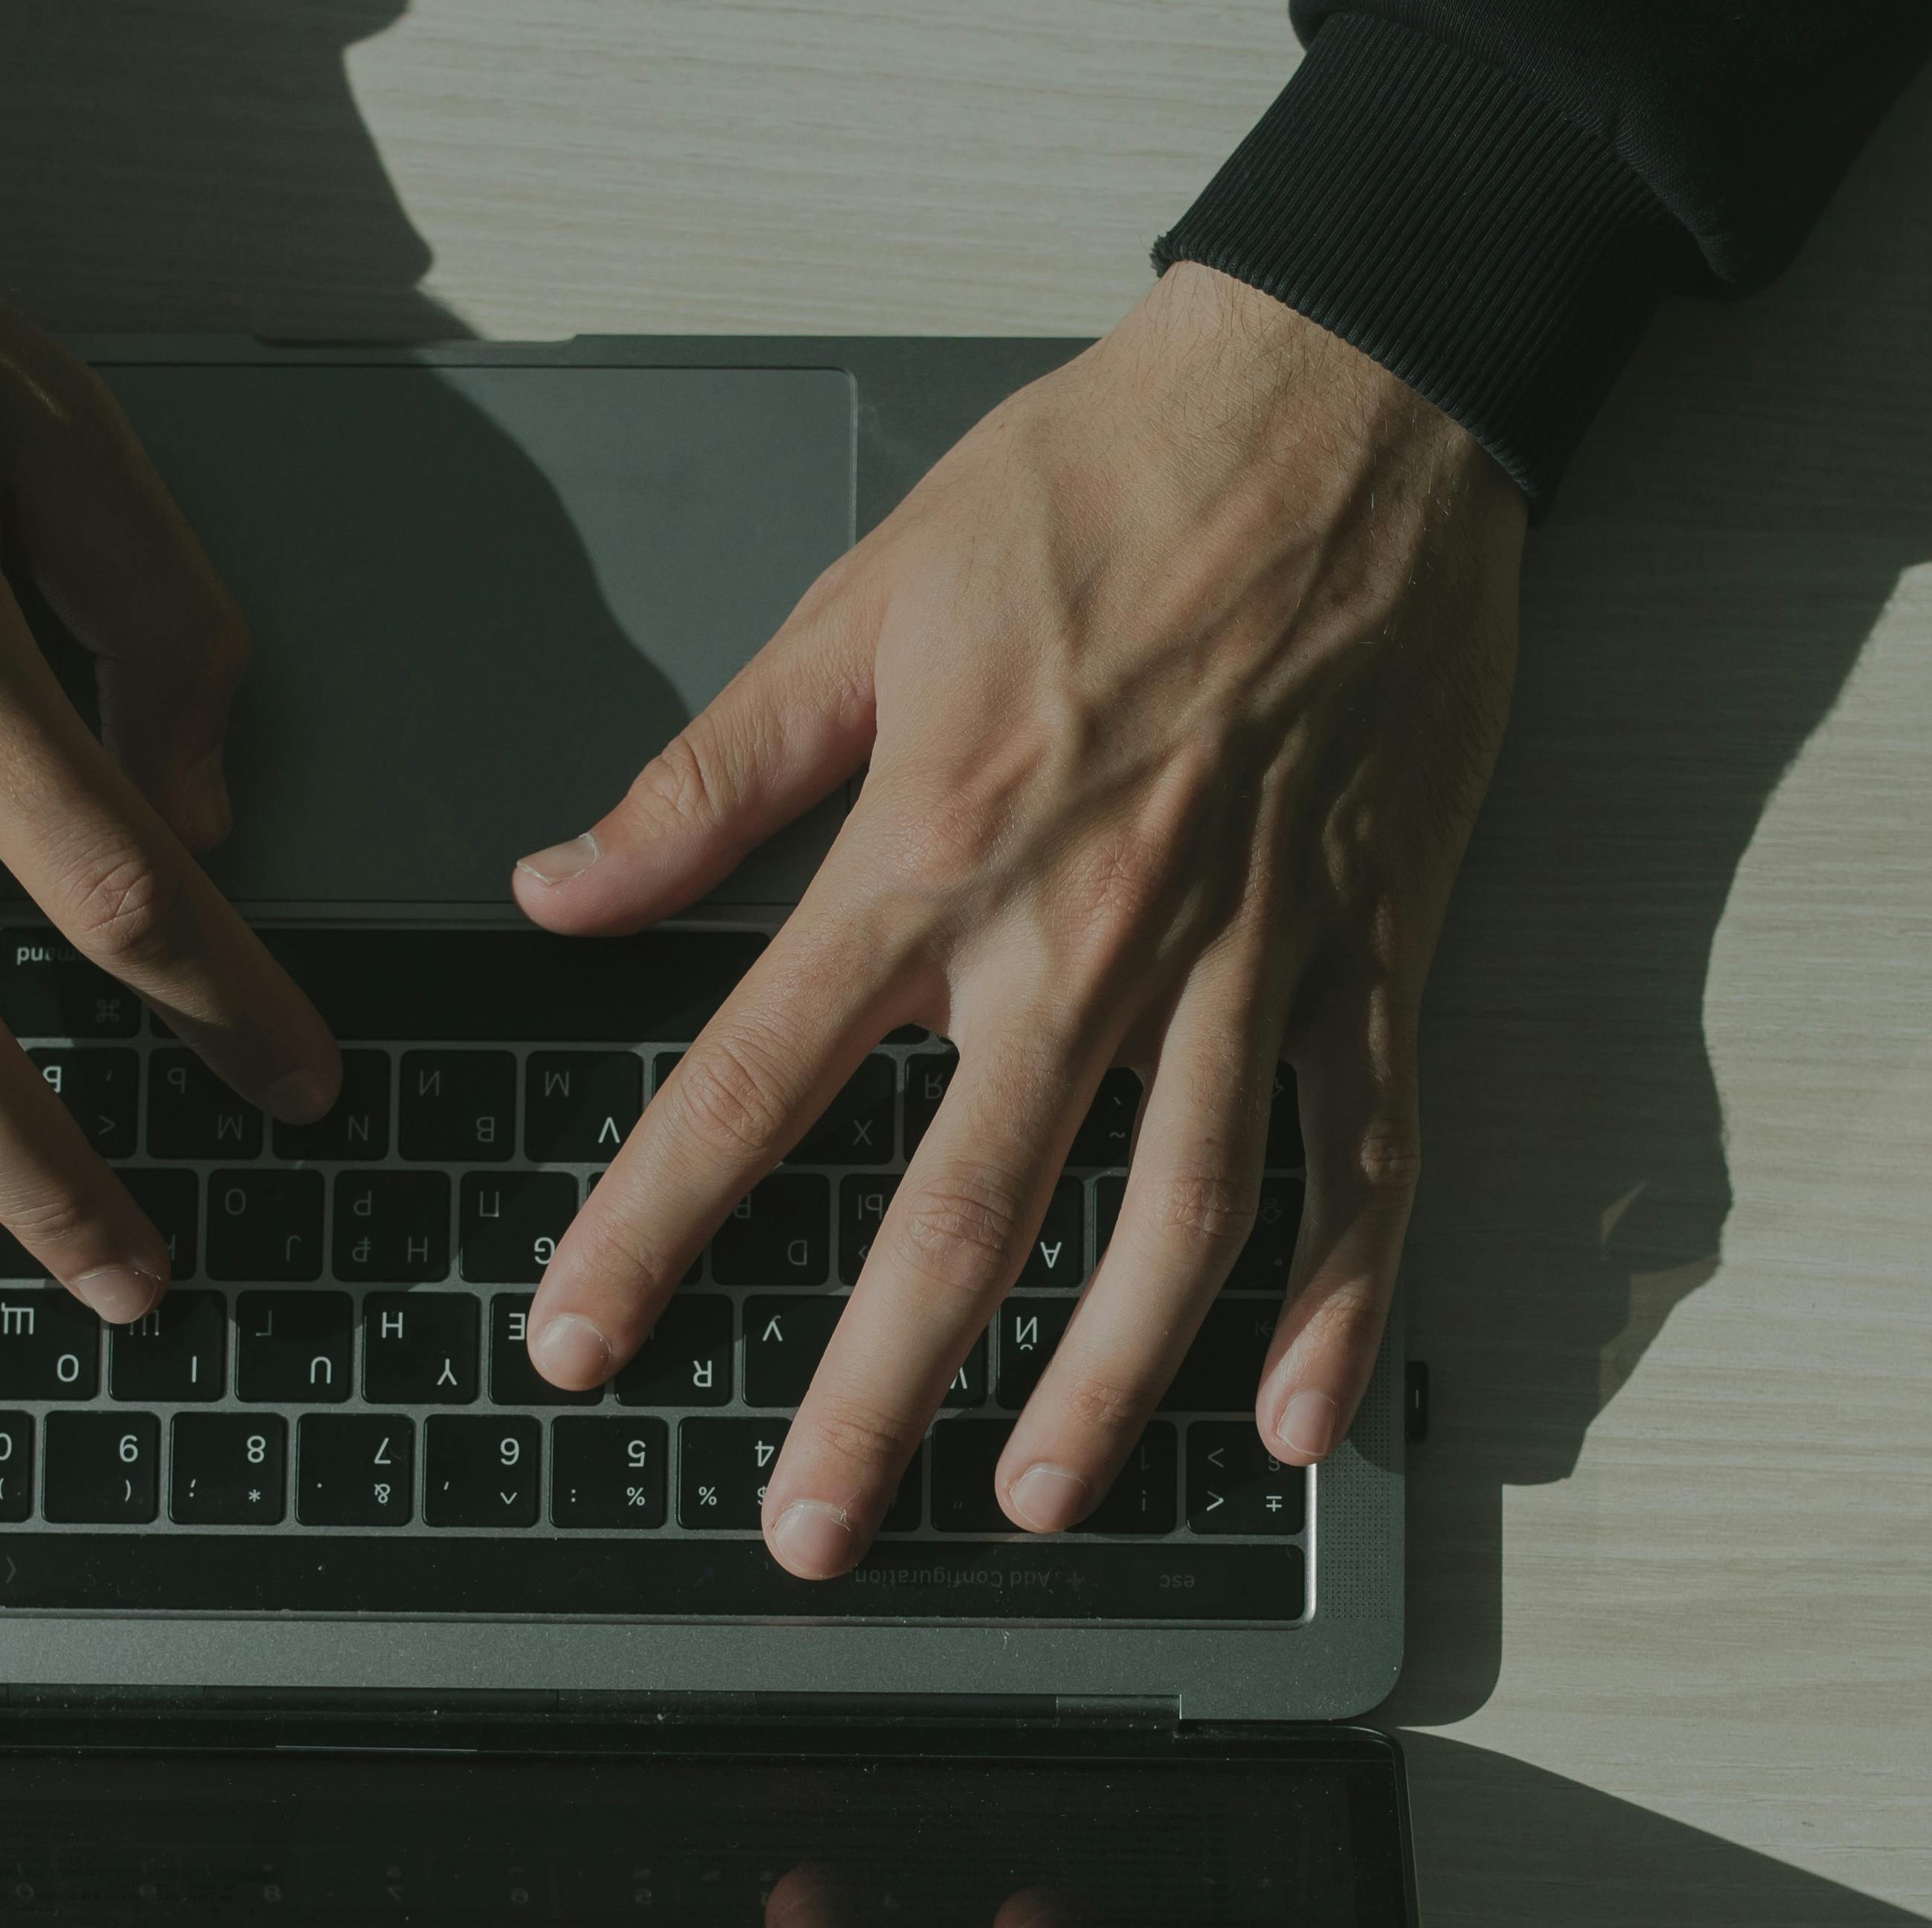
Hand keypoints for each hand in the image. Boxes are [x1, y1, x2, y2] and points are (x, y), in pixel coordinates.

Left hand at [510, 264, 1520, 1575]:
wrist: (1349, 393)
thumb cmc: (1105, 479)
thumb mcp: (863, 600)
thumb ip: (707, 777)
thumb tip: (558, 890)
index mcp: (937, 846)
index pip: (754, 1080)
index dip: (650, 1226)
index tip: (577, 1339)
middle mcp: (1089, 930)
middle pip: (961, 1209)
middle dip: (872, 1392)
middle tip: (809, 1530)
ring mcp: (1248, 951)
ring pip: (1173, 1218)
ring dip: (1104, 1383)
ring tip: (1034, 1499)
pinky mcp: (1373, 946)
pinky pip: (1363, 1153)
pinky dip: (1340, 1297)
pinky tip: (1294, 1419)